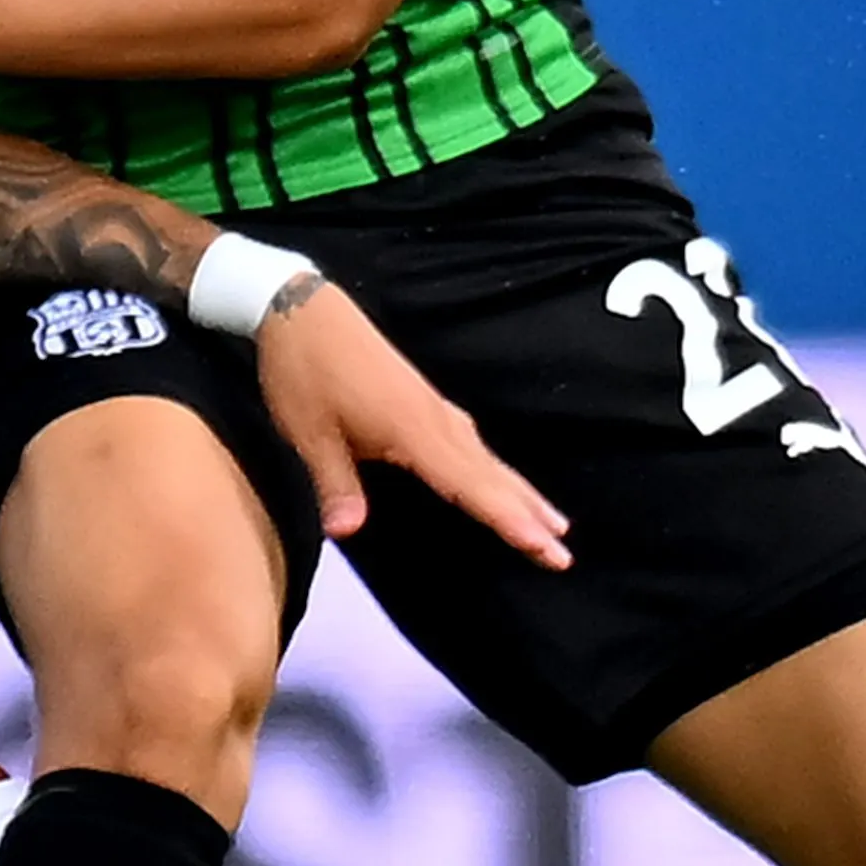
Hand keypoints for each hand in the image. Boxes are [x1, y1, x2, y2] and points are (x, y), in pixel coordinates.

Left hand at [249, 276, 570, 568]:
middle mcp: (433, 419)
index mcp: (410, 428)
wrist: (302, 310)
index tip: (541, 544)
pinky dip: (495, 470)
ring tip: (555, 522)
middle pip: (490, 476)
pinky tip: (501, 479)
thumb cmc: (303, 370)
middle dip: (529, 516)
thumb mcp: (309, 432)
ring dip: (521, 493)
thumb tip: (345, 532)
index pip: (467, 484)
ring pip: (487, 460)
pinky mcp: (424, 402)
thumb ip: (334, 482)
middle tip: (563, 555)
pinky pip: (472, 445)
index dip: (505, 518)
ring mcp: (433, 408)